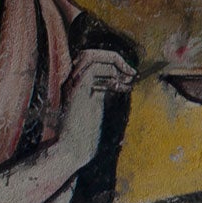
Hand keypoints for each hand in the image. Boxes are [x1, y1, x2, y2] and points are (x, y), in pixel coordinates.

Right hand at [55, 48, 134, 164]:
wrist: (72, 149)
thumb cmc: (84, 134)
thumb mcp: (94, 107)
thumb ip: (100, 92)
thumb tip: (120, 79)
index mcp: (74, 83)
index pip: (90, 59)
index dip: (111, 62)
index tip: (128, 75)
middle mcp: (70, 80)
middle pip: (90, 53)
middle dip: (114, 58)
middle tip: (131, 73)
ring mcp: (72, 84)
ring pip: (91, 55)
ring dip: (115, 63)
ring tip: (129, 78)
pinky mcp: (77, 90)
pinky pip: (94, 68)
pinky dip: (112, 73)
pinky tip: (122, 86)